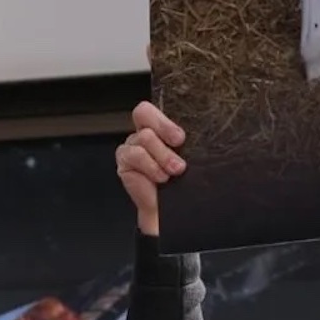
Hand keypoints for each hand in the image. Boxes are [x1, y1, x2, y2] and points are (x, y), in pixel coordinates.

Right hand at [116, 102, 188, 237]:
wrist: (171, 210)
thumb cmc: (182, 183)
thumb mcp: (188, 156)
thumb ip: (183, 141)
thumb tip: (195, 134)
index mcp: (158, 128)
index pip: (153, 109)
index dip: (164, 119)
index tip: (180, 138)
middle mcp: (143, 135)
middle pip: (143, 113)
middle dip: (164, 128)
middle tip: (179, 145)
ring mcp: (131, 148)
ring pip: (144, 138)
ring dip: (163, 156)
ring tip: (174, 171)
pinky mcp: (124, 163)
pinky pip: (135, 155)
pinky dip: (151, 166)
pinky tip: (160, 178)